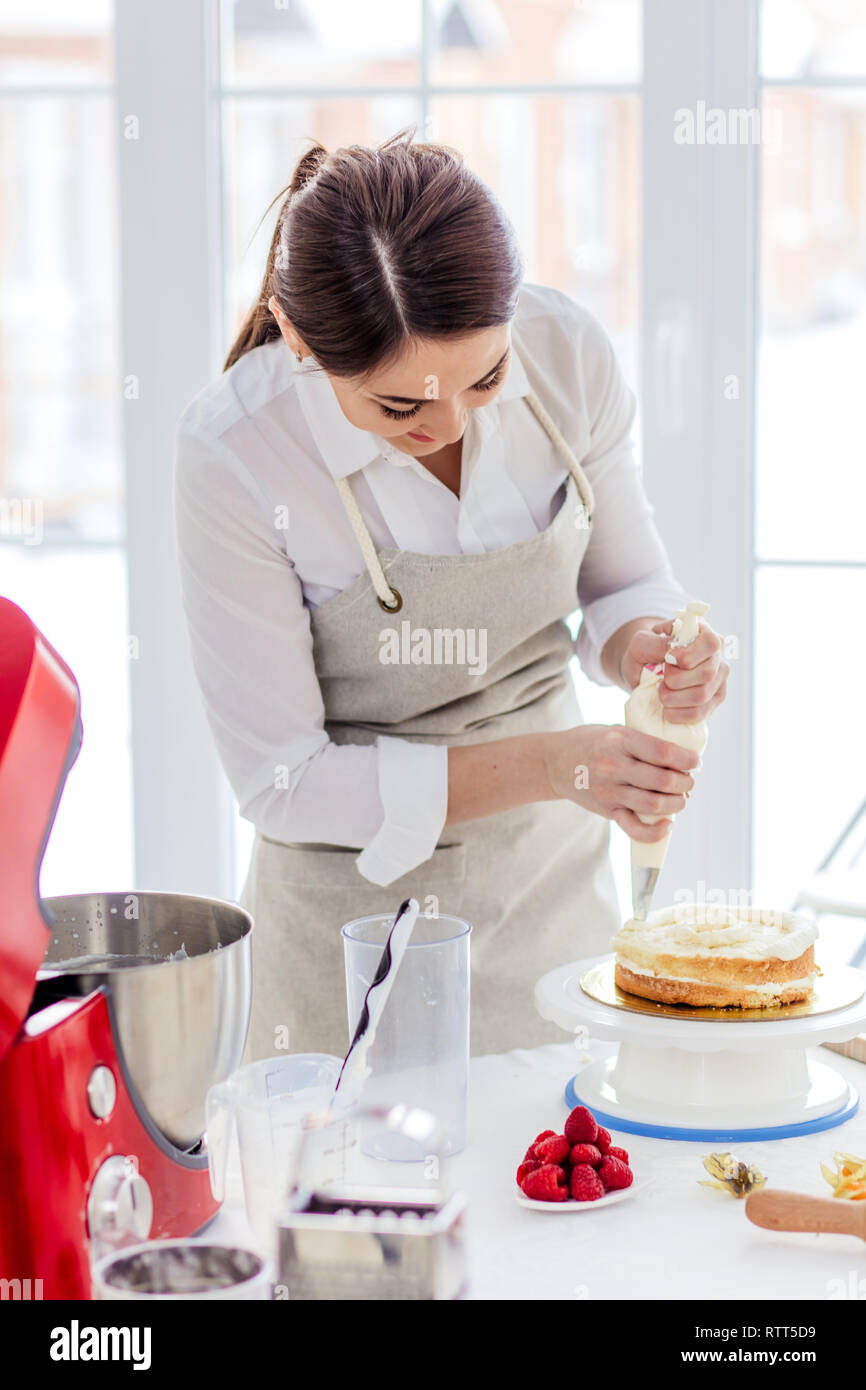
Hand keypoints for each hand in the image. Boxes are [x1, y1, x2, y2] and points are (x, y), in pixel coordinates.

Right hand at [542, 724, 698, 842]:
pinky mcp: (607, 811)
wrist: (554, 763)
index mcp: (619, 741)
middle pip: (663, 781)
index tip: (696, 761)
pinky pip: (636, 829)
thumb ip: (643, 741)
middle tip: (689, 780)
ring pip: (655, 805)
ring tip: (681, 798)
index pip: (663, 753)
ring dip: (677, 804)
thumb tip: (682, 757)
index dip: (687, 759)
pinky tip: (668, 824)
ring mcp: (609, 792)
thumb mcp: (615, 730)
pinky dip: (656, 832)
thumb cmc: (591, 742)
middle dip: (686, 783)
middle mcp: (614, 767)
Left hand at [620, 620, 729, 723]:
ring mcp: (718, 680)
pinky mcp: (713, 701)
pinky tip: (667, 709)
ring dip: (674, 698)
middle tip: (662, 677)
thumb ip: (657, 643)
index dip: (689, 655)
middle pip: (707, 674)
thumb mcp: (642, 641)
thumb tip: (674, 652)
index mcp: (704, 633)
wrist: (643, 669)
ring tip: (661, 692)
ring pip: (702, 695)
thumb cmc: (645, 651)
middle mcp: (717, 656)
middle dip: (676, 680)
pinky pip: (700, 714)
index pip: (711, 643)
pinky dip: (678, 714)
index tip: (669, 659)